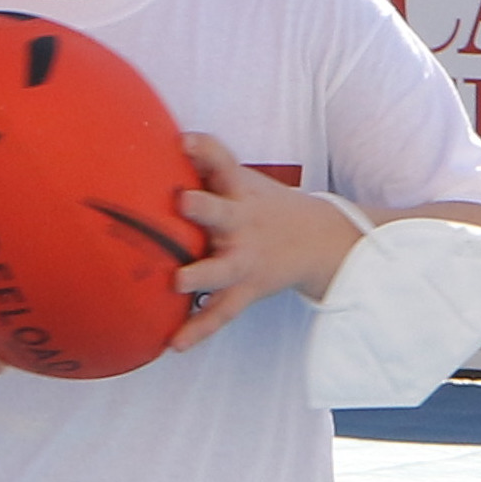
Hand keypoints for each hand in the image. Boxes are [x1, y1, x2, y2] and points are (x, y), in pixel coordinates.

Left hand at [166, 133, 345, 350]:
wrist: (320, 241)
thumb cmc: (262, 205)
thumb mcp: (243, 180)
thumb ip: (206, 164)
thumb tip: (160, 136)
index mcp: (240, 192)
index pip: (224, 163)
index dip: (206, 150)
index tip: (185, 140)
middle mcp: (243, 224)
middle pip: (222, 213)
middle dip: (202, 208)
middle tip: (182, 201)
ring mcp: (246, 260)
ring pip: (221, 269)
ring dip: (200, 274)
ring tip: (176, 282)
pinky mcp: (247, 289)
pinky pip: (221, 312)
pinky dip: (199, 329)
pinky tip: (173, 345)